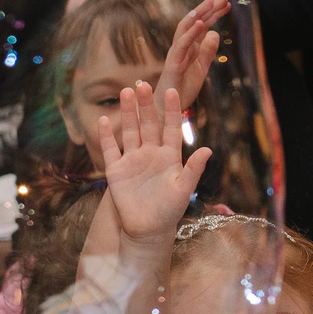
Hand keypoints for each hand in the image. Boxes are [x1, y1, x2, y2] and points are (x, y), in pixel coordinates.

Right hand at [97, 81, 210, 243]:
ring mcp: (133, 160)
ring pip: (130, 131)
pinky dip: (106, 136)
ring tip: (126, 92)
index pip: (171, 128)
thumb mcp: (183, 190)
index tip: (171, 91)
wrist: (148, 229)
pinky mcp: (116, 170)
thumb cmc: (169, 210)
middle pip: (149, 124)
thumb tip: (208, 150)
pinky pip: (110, 149)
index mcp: (170, 156)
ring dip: (128, 113)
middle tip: (143, 84)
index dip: (171, 110)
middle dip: (146, 105)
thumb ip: (194, 170)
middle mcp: (151, 153)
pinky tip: (103, 120)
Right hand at [162, 0, 230, 109]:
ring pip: (184, 29)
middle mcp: (182, 46)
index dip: (214, 14)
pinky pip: (181, 45)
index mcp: (190, 47)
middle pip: (194, 23)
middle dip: (208, 9)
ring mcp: (176, 53)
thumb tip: (215, 33)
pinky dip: (191, 34)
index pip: (202, 25)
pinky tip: (201, 24)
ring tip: (209, 2)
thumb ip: (207, 51)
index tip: (227, 3)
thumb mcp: (202, 68)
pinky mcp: (173, 63)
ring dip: (197, 15)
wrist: (167, 107)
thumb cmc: (182, 88)